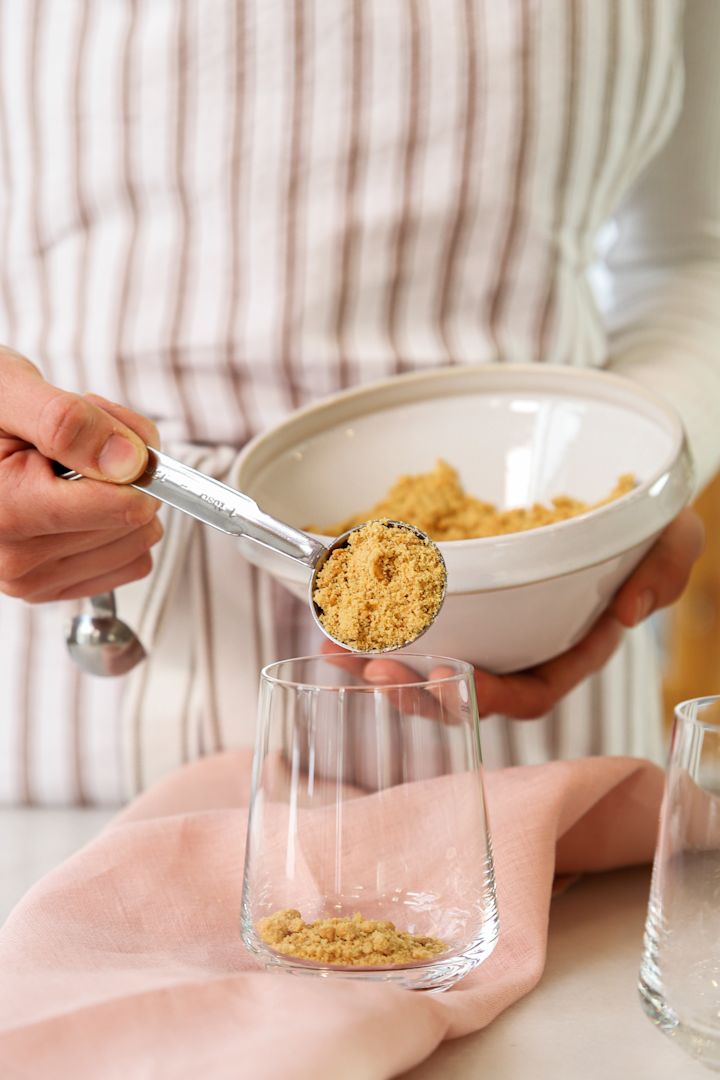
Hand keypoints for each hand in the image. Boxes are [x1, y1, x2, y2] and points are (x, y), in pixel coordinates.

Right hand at [0, 348, 162, 602]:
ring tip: (76, 469)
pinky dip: (120, 527)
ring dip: (123, 497)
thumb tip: (130, 462)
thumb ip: (68, 421)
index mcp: (5, 508)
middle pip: (135, 523)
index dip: (135, 459)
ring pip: (138, 544)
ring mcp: (33, 578)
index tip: (109, 431)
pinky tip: (81, 500)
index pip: (121, 506)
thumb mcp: (11, 391)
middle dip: (126, 472)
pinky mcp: (53, 587)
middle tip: (82, 443)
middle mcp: (16, 556)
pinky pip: (130, 563)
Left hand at [322, 507, 704, 719]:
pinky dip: (372, 619)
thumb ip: (663, 573)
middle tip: (373, 671)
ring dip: (379, 663)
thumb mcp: (672, 542)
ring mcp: (484, 624)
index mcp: (569, 651)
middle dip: (415, 690)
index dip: (491, 699)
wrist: (612, 492)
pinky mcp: (454, 594)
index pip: (530, 693)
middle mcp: (520, 648)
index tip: (457, 687)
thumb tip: (628, 609)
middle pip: (463, 690)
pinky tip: (336, 611)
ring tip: (335, 649)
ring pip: (427, 661)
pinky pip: (409, 619)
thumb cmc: (645, 524)